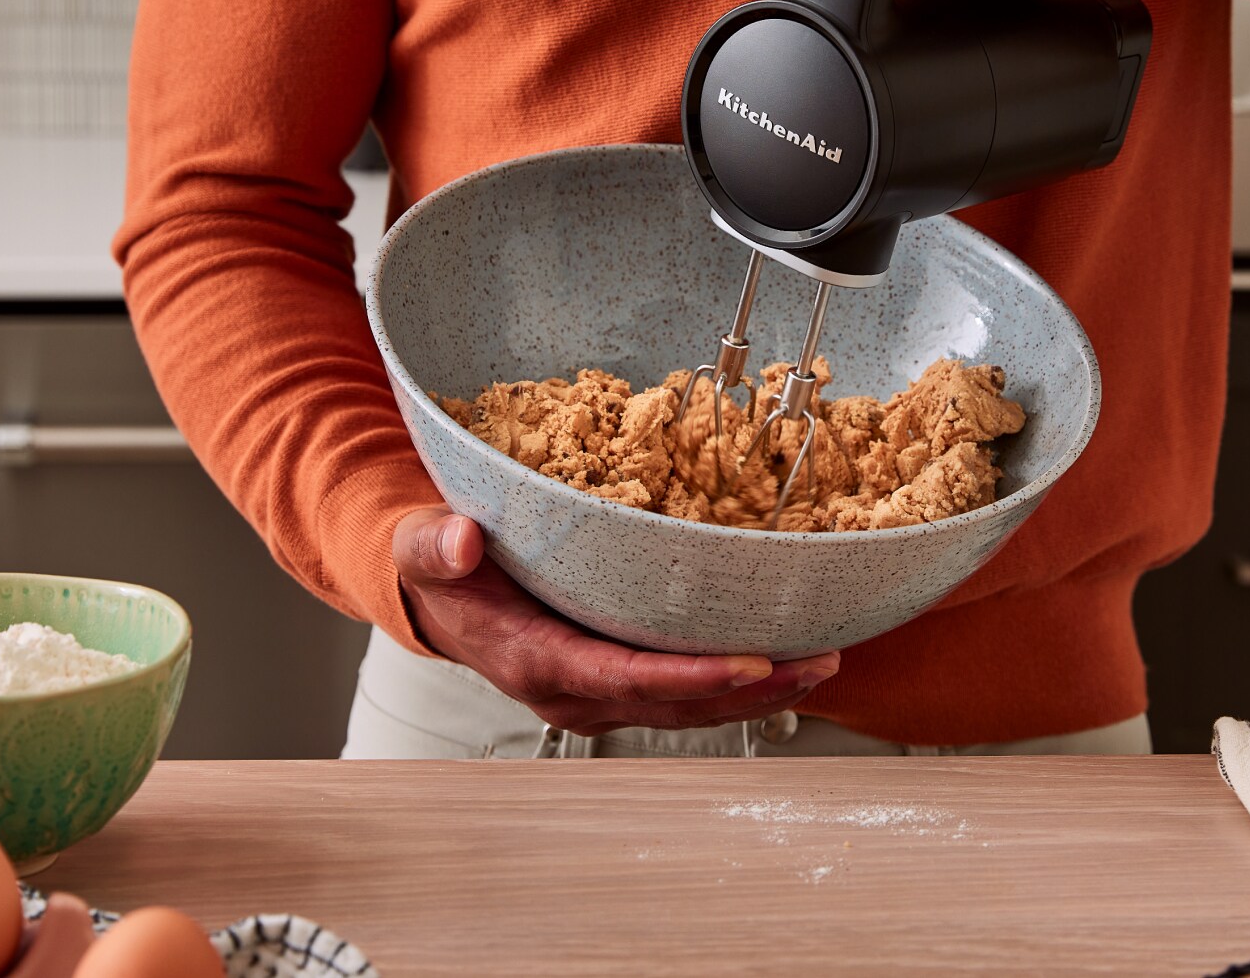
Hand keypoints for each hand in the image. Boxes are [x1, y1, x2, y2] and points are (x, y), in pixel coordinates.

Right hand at [393, 507, 838, 736]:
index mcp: (537, 662)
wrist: (442, 600)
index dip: (690, 677)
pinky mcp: (621, 681)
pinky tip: (785, 658)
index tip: (750, 663)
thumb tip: (462, 542)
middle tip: (819, 661)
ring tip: (823, 662)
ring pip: (692, 706)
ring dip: (760, 691)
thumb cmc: (442, 572)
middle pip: (678, 703)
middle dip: (753, 689)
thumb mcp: (426, 549)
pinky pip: (688, 692)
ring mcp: (603, 692)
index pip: (625, 678)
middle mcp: (578, 691)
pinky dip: (740, 681)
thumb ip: (437, 545)